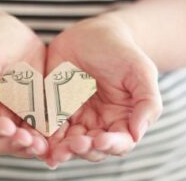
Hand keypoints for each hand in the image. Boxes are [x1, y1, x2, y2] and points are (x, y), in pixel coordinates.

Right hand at [0, 12, 47, 158]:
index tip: (8, 127)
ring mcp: (16, 114)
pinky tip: (58, 134)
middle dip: (12, 145)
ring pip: (21, 140)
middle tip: (29, 141)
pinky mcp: (36, 110)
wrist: (9, 34)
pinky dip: (48, 135)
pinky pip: (41, 127)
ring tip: (44, 145)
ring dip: (31, 146)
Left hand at [45, 15, 162, 166]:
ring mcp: (75, 117)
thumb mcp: (140, 72)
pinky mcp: (54, 109)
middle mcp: (97, 124)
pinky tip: (38, 140)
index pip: (118, 143)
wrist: (91, 34)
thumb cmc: (120, 52)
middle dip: (82, 150)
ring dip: (61, 150)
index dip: (110, 146)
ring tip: (55, 151)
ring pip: (67, 143)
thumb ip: (147, 102)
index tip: (100, 140)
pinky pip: (48, 127)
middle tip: (74, 144)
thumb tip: (137, 133)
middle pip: (90, 148)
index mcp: (120, 119)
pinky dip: (43, 137)